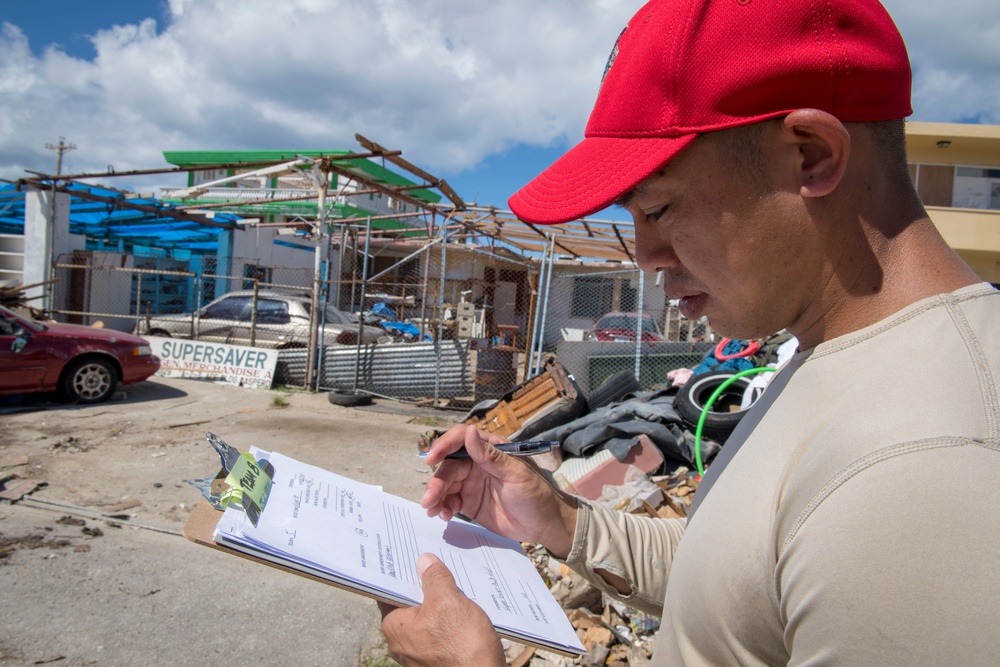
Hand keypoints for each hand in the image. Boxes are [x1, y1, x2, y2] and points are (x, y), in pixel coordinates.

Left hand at [379, 554, 504, 666]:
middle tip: (435, 565)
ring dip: (438, 603)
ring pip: (425, 618)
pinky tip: (462, 609)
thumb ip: (434, 579)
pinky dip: (447, 620)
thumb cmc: (462, 644)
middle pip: (408, 604)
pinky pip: (438, 632)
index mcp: (395, 627)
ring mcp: (419, 653)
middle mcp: (401, 643)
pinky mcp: (436, 659)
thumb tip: (424, 562)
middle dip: (423, 586)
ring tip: (453, 584)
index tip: (408, 556)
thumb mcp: (448, 601)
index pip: (389, 592)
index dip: (400, 572)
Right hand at [421, 425, 577, 557]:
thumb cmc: (536, 493)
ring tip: (432, 510)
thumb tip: (469, 432)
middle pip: (448, 465)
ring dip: (435, 495)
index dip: (443, 446)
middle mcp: (477, 464)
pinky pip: (449, 501)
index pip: (460, 440)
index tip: (431, 458)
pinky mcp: (469, 503)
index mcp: (490, 450)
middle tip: (429, 498)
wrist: (544, 525)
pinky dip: (442, 507)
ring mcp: (472, 483)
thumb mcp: (516, 474)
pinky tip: (443, 515)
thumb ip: (490, 456)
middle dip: (436, 481)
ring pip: (445, 484)